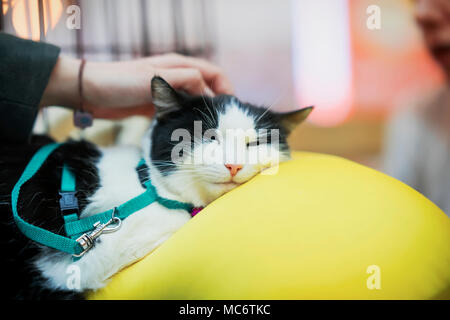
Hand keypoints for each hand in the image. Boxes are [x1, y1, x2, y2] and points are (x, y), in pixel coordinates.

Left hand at [40, 53, 232, 118]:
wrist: (90, 92)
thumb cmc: (121, 82)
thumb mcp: (157, 78)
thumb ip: (185, 81)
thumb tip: (207, 94)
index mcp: (178, 65)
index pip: (213, 73)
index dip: (226, 87)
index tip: (232, 108)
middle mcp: (175, 77)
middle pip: (205, 88)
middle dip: (216, 103)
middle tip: (222, 124)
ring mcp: (165, 92)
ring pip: (192, 102)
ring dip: (201, 114)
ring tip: (208, 132)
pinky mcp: (155, 106)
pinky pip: (177, 112)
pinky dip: (185, 120)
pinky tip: (186, 132)